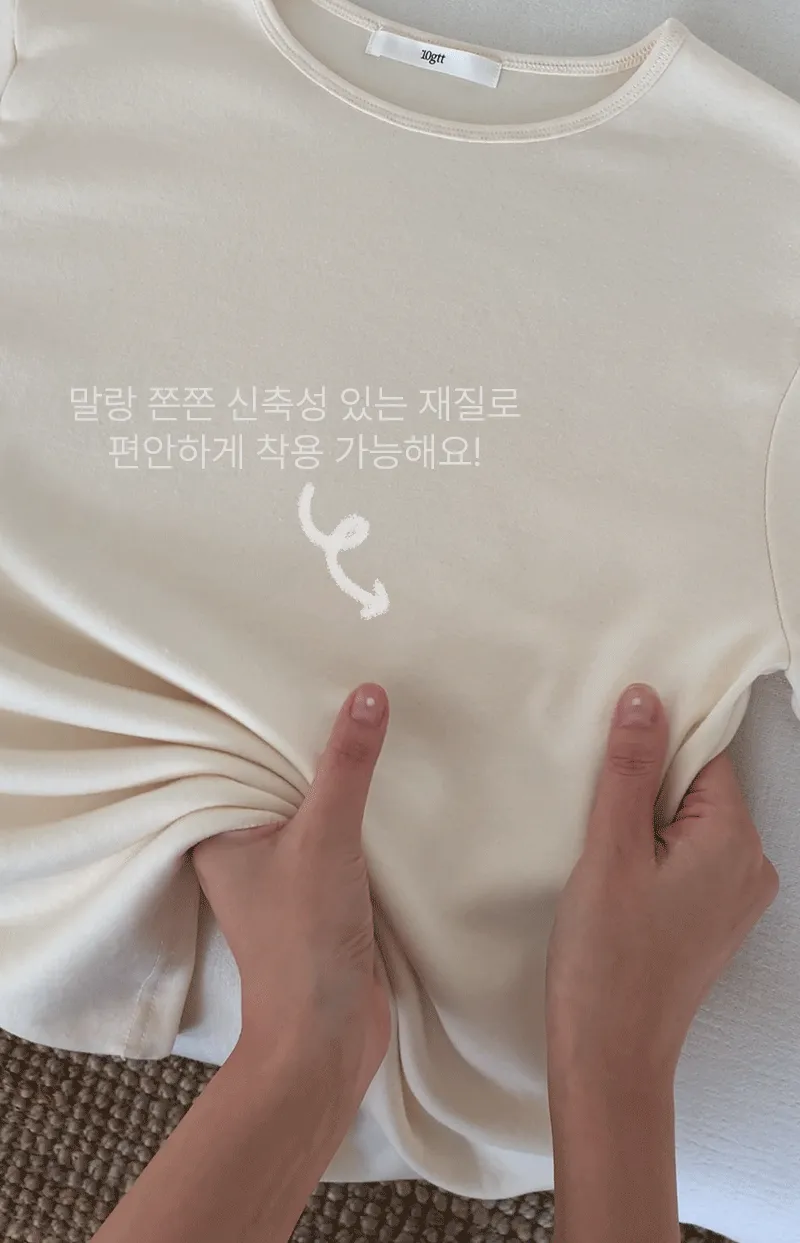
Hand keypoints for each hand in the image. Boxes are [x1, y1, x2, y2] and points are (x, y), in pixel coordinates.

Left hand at [190, 682, 391, 1111]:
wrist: (326, 1037)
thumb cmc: (301, 940)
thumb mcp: (324, 838)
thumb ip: (347, 766)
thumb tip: (369, 693)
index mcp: (215, 832)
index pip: (227, 755)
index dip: (254, 714)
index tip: (285, 664)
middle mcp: (241, 846)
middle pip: (273, 775)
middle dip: (304, 737)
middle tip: (339, 674)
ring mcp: (281, 870)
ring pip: (307, 804)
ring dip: (335, 775)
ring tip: (367, 713)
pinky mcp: (320, 889)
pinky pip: (335, 831)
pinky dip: (356, 809)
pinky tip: (385, 775)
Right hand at [545, 682, 779, 1092]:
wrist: (610, 1056)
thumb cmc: (608, 959)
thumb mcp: (610, 850)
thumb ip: (628, 769)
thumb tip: (645, 697)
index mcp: (735, 840)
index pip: (703, 755)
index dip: (654, 746)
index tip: (609, 756)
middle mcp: (750, 864)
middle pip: (698, 787)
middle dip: (645, 785)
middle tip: (592, 804)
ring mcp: (735, 896)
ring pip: (688, 823)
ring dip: (643, 820)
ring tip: (600, 846)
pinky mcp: (713, 919)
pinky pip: (687, 858)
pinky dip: (651, 853)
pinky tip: (614, 874)